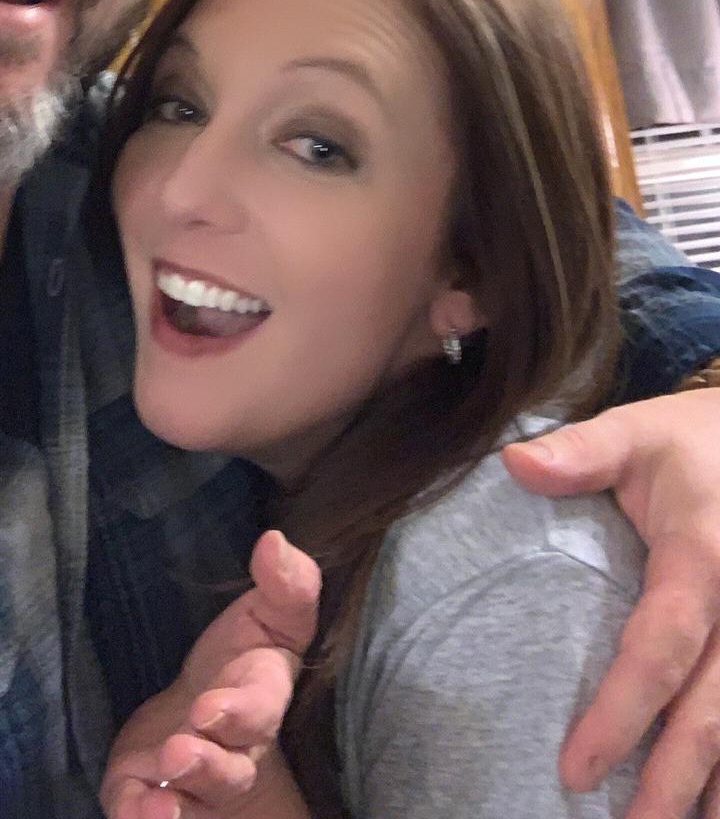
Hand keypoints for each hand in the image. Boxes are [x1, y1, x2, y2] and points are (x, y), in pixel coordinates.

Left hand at [101, 529, 319, 818]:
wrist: (203, 713)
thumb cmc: (240, 659)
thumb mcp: (269, 615)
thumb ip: (285, 583)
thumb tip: (275, 541)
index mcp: (260, 702)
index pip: (259, 711)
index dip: (239, 714)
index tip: (210, 708)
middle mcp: (232, 753)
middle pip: (229, 772)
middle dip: (206, 766)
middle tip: (179, 753)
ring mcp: (192, 783)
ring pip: (192, 806)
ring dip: (174, 809)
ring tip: (155, 809)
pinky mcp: (148, 794)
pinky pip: (142, 813)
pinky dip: (135, 816)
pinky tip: (129, 812)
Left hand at [505, 390, 719, 818]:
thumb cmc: (689, 443)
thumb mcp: (635, 431)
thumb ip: (580, 452)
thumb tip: (512, 463)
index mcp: (703, 556)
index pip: (662, 646)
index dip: (623, 711)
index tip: (578, 768)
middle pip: (713, 709)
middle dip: (675, 778)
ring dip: (717, 783)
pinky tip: (715, 804)